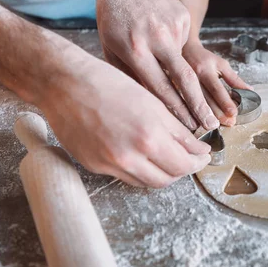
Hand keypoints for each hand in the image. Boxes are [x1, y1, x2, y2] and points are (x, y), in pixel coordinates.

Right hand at [38, 54, 210, 187]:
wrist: (64, 84)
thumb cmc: (106, 83)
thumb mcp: (150, 101)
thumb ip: (174, 128)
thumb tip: (194, 145)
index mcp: (150, 133)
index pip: (187, 159)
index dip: (199, 158)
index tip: (204, 154)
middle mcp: (132, 154)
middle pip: (172, 177)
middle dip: (186, 169)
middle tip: (192, 160)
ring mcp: (112, 164)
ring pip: (150, 183)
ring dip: (165, 174)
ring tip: (170, 161)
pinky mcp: (96, 167)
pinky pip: (128, 178)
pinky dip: (142, 173)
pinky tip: (146, 159)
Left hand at [96, 0, 218, 130]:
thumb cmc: (113, 20)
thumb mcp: (111, 50)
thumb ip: (130, 77)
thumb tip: (151, 106)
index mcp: (135, 51)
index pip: (160, 88)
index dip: (177, 110)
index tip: (189, 126)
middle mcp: (156, 39)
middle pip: (184, 79)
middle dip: (200, 106)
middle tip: (212, 125)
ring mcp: (173, 27)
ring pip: (189, 63)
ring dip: (197, 82)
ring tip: (210, 98)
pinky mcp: (183, 19)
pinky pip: (186, 45)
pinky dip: (181, 53)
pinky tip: (167, 44)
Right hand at [183, 41, 252, 125]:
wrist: (183, 51)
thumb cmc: (204, 59)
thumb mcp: (221, 64)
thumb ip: (234, 79)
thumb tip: (250, 91)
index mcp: (205, 70)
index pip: (217, 88)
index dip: (225, 102)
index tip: (234, 113)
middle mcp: (192, 77)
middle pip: (205, 100)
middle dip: (218, 114)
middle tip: (230, 123)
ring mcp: (180, 85)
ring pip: (194, 105)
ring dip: (206, 117)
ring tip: (217, 125)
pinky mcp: (174, 90)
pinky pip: (184, 106)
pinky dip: (193, 115)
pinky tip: (200, 122)